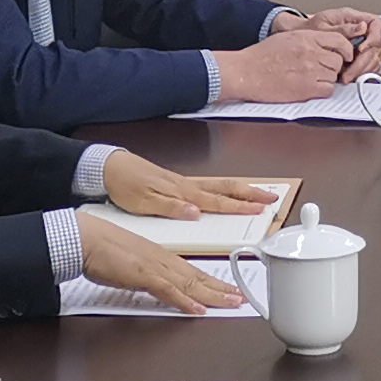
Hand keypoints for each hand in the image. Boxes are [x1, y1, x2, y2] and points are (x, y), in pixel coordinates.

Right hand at [75, 212, 252, 316]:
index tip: (228, 290)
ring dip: (212, 295)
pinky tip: (197, 309)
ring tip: (231, 303)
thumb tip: (153, 285)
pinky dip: (184, 300)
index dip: (214, 282)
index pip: (193, 272)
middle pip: (198, 277)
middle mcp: (162, 260)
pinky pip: (167, 290)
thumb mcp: (130, 263)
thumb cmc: (102, 248)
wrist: (85, 238)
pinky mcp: (142, 274)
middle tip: (241, 299)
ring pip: (190, 283)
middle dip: (222, 289)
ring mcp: (154, 267)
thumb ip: (145, 275)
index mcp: (160, 256)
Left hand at [101, 152, 280, 220]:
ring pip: (219, 186)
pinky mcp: (176, 184)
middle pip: (226, 188)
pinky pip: (208, 186)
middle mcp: (186, 186)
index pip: (217, 200)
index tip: (260, 208)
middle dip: (251, 193)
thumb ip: (171, 208)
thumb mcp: (144, 202)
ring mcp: (183, 183)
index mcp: (182, 192)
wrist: (108, 167)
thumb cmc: (124, 184)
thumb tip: (196, 212)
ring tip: (258, 194)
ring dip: (241, 190)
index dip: (240, 205)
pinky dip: (224, 190)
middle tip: (272, 197)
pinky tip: (228, 194)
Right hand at [216, 24, 360, 104]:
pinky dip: (322, 91)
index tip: (345, 55)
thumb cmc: (260, 56)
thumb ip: (308, 40)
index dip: (346, 49)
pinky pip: (328, 90)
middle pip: (338, 60)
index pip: (339, 40)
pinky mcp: (307, 88)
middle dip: (334, 66)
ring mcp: (310, 70)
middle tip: (322, 70)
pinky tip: (310, 88)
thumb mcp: (287, 38)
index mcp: (306, 37)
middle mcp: (311, 52)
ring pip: (334, 76)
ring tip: (311, 79)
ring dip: (327, 79)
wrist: (245, 71)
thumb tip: (325, 46)